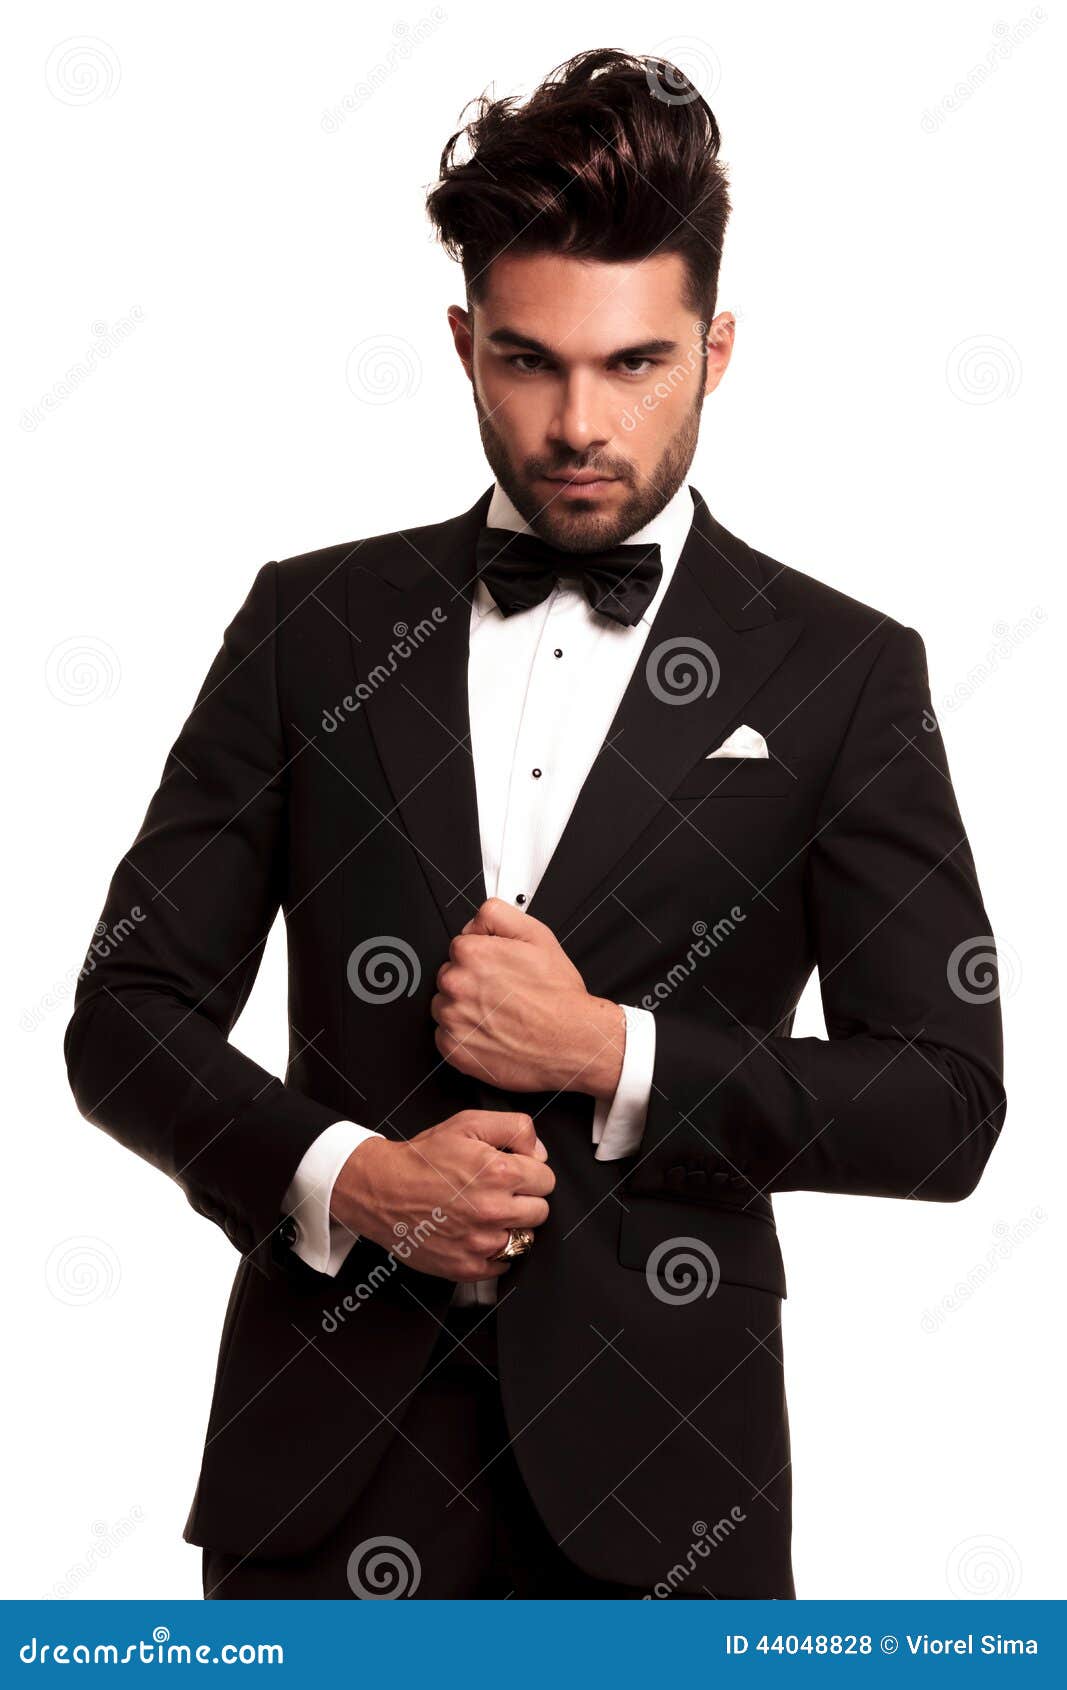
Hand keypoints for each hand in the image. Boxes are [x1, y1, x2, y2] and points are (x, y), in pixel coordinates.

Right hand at [329, 1109, 554, 1282]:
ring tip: (484, 1213)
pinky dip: (494, 1252)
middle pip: (541, 1211)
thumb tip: (540, 1153)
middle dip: (524, 1199)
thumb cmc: (423, 1158)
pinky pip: (503, 1264)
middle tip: (498, 1192)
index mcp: (499, 1173)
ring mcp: (480, 1242)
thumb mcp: (468, 1123)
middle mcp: (493, 1210)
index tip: (512, 1172)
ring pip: (524, 1239)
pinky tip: (475, 1234)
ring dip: (510, 1226)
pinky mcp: (467, 1266)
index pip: (547, 1180)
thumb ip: (515, 1128)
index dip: (531, 1172)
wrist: (381, 1190)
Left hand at [430, 897, 625, 1097]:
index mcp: (472, 955)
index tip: (497, 970)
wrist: (571, 1041)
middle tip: (501, 993)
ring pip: (446, 1006)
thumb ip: (498, 915)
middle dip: (471, 982)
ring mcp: (453, 1020)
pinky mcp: (455, 1050)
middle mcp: (457, 986)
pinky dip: (464, 1036)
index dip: (482, 957)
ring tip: (498, 1014)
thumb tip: (475, 921)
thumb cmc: (557, 996)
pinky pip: (446, 1037)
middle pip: (450, 976)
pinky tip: (491, 1032)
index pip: (460, 948)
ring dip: (465, 1009)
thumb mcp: (537, 935)